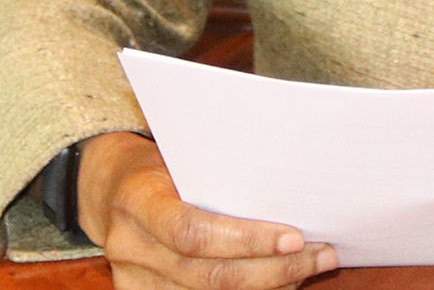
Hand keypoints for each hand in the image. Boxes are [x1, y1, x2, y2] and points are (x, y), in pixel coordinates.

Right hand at [75, 131, 338, 289]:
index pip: (192, 232)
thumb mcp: (183, 157)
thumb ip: (223, 178)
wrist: (113, 189)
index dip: (247, 240)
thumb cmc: (161, 166)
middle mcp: (130, 247)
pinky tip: (279, 282)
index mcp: (136, 201)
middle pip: (208, 276)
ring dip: (269, 286)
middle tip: (320, 253)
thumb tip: (293, 192)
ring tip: (309, 267)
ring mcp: (134, 281)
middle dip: (273, 269)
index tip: (295, 236)